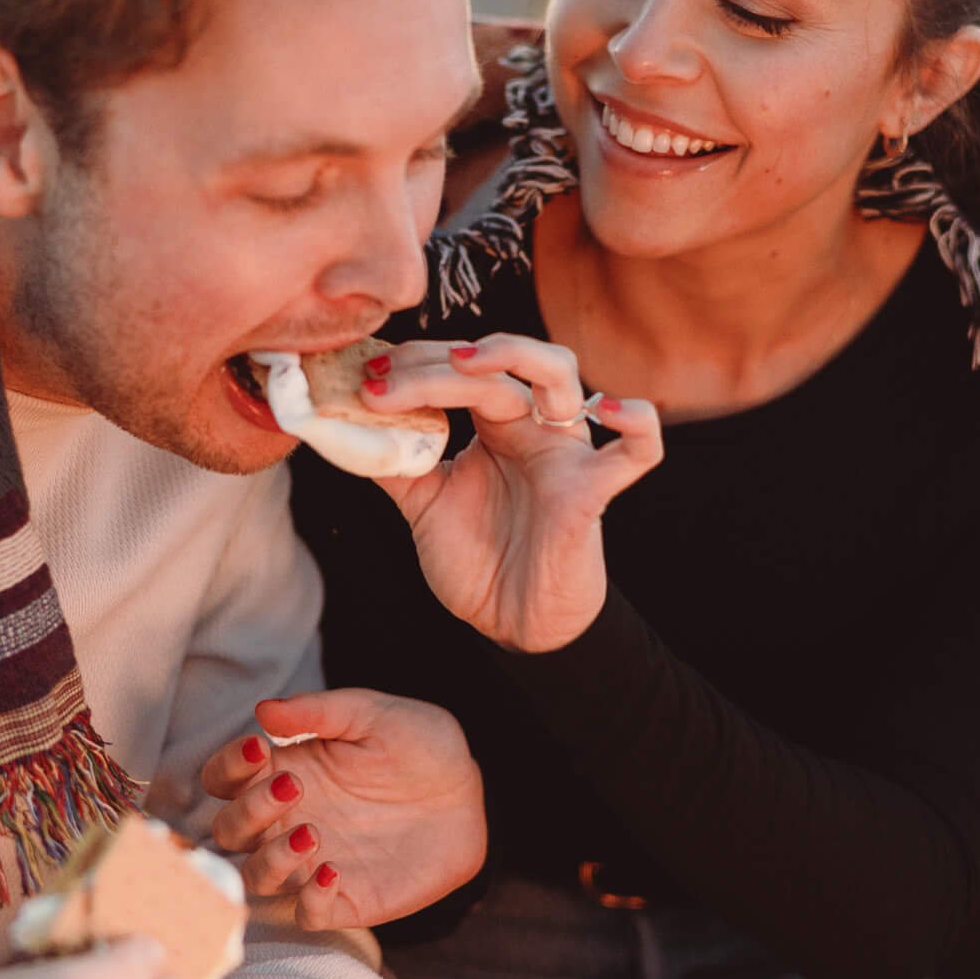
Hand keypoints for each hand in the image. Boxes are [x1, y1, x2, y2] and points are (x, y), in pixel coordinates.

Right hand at [201, 690, 484, 926]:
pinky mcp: (345, 897)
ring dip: (271, 858)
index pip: (224, 777)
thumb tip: (264, 710)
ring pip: (256, 877)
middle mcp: (287, 821)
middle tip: (293, 786)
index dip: (228, 766)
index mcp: (283, 773)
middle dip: (248, 811)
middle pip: (229, 831)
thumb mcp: (374, 715)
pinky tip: (332, 871)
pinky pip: (307, 914)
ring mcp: (312, 862)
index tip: (260, 747)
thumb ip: (318, 711)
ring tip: (313, 832)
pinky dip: (309, 900)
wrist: (470, 793)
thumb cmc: (417, 746)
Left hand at [360, 334, 660, 651]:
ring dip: (514, 354)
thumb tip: (341, 423)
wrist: (513, 624)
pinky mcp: (594, 491)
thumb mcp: (423, 504)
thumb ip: (392, 462)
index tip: (364, 375)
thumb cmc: (479, 560)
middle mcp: (532, 425)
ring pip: (560, 373)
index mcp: (495, 423)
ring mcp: (565, 452)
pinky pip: (638, 448)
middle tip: (383, 381)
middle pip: (496, 364)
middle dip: (436, 364)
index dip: (414, 363)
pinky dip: (635, 420)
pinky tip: (605, 408)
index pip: (461, 367)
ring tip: (465, 360)